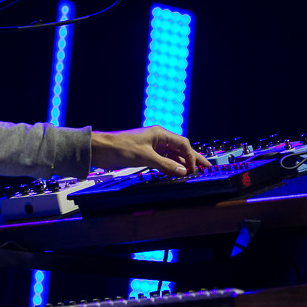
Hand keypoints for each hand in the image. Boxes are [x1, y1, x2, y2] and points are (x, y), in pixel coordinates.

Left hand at [91, 126, 211, 176]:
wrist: (101, 149)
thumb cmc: (120, 147)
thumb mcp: (145, 157)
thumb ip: (165, 165)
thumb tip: (182, 171)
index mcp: (160, 134)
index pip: (183, 144)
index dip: (191, 156)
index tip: (194, 168)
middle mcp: (158, 139)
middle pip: (180, 149)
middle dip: (193, 158)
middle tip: (206, 167)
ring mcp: (152, 147)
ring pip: (172, 156)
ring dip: (181, 164)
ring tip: (193, 172)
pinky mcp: (145, 155)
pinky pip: (163, 160)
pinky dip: (170, 167)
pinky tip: (176, 173)